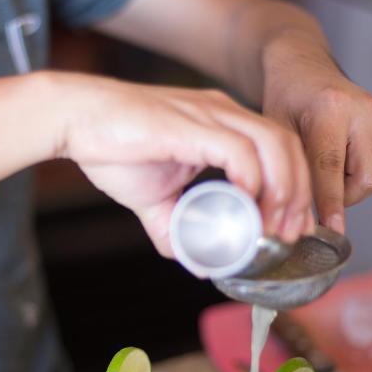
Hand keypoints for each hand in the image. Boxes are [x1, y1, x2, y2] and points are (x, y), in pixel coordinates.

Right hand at [55, 73, 313, 257]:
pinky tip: (243, 207)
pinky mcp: (190, 123)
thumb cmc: (108, 147)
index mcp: (220, 122)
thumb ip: (174, 226)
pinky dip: (251, 180)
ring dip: (282, 188)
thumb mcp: (151, 198)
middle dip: (299, 192)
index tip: (288, 227)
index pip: (279, 149)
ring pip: (274, 144)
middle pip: (288, 145)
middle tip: (289, 233)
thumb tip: (194, 259)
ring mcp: (209, 114)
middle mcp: (222, 111)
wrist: (72, 118)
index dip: (294, 188)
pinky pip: (238, 149)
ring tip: (270, 226)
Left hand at [262, 42, 371, 233]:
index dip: (331, 203)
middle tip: (318, 185)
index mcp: (330, 109)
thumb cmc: (284, 96)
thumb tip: (303, 215)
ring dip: (350, 183)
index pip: (332, 169)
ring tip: (325, 167)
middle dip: (343, 193)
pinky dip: (356, 171)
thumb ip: (292, 169)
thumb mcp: (277, 132)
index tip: (332, 228)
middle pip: (367, 177)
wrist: (301, 65)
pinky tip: (337, 159)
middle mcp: (362, 109)